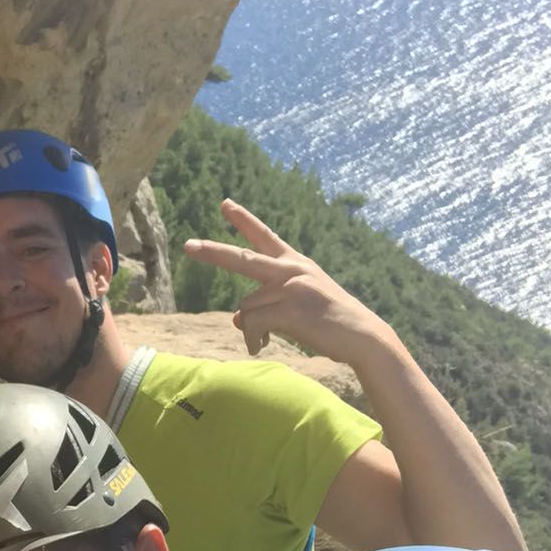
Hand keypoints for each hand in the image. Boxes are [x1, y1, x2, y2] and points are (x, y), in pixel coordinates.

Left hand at [183, 200, 392, 365]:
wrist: (362, 337)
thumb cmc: (330, 323)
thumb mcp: (297, 307)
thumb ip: (268, 305)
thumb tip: (236, 319)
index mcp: (296, 264)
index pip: (265, 237)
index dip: (244, 220)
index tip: (225, 204)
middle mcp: (291, 270)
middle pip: (242, 259)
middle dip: (212, 253)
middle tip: (187, 246)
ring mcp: (291, 288)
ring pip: (245, 308)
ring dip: (249, 330)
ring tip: (262, 341)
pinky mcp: (290, 309)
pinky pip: (252, 324)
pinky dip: (252, 340)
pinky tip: (262, 346)